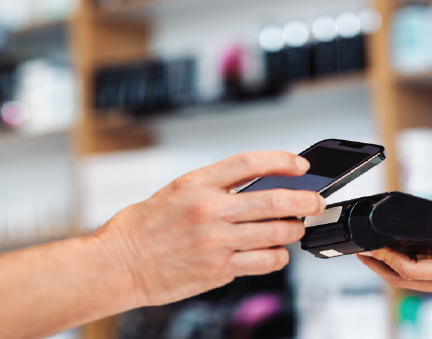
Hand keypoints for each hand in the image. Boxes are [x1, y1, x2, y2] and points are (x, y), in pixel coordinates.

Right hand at [90, 151, 324, 306]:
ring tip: (295, 229)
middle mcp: (208, 210)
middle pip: (273, 200)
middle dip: (304, 200)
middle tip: (315, 201)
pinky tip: (276, 254)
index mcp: (196, 184)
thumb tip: (258, 186)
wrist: (117, 265)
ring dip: (293, 230)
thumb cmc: (142, 229)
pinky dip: (277, 257)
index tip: (299, 165)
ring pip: (274, 233)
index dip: (282, 160)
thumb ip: (215, 188)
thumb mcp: (176, 192)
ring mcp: (214, 242)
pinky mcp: (217, 270)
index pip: (250, 163)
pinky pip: (263, 262)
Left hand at [358, 210, 431, 300]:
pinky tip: (409, 252)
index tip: (371, 248)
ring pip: (420, 281)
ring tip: (376, 251)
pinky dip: (415, 267)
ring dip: (395, 268)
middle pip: (409, 282)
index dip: (389, 260)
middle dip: (382, 268)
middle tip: (360, 252)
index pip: (416, 271)